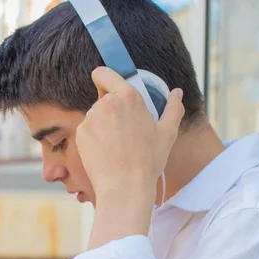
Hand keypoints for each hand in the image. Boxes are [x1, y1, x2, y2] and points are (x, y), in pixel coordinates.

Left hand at [76, 66, 184, 200]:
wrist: (124, 185)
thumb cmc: (147, 161)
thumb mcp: (167, 133)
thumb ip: (173, 109)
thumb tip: (177, 92)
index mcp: (128, 97)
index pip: (103, 73)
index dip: (103, 79)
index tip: (107, 86)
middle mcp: (106, 103)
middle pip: (103, 99)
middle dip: (111, 111)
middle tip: (124, 132)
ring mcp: (91, 118)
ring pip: (95, 116)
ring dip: (102, 125)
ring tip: (116, 146)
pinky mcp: (81, 133)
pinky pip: (87, 130)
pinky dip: (93, 138)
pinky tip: (105, 152)